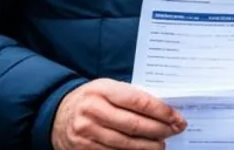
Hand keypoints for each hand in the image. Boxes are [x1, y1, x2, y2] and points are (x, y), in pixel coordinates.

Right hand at [51, 78, 185, 149]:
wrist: (56, 112)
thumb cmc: (92, 98)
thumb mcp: (109, 88)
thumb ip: (132, 97)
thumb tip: (165, 111)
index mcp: (103, 90)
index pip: (140, 102)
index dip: (162, 112)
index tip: (178, 118)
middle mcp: (92, 110)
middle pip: (134, 125)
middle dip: (160, 130)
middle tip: (175, 131)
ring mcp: (86, 132)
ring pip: (125, 143)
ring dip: (148, 146)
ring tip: (162, 145)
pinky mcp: (82, 148)